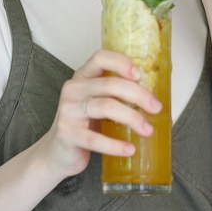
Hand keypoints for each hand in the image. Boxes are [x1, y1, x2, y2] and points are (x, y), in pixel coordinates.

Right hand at [41, 49, 161, 180]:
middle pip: (110, 84)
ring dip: (132, 118)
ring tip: (148, 130)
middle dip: (138, 95)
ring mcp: (68, 112)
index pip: (100, 58)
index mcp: (82, 77)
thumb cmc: (83, 124)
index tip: (140, 74)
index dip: (121, 62)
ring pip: (106, 107)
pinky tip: (130, 149)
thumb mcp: (95, 102)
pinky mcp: (67, 134)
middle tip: (156, 107)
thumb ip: (114, 93)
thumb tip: (152, 95)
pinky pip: (95, 139)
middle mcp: (73, 90)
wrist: (56, 152)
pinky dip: (115, 145)